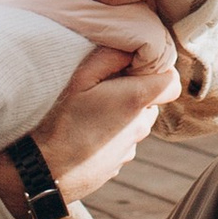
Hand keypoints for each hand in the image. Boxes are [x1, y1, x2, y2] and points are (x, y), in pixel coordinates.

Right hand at [25, 40, 170, 202]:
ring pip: (137, 121)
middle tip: (106, 88)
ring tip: (93, 112)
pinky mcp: (119, 163)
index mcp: (137, 100)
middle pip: (153, 100)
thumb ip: (109, 57)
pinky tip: (87, 133)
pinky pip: (124, 140)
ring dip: (124, 113)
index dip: (156, 71)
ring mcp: (131, 147)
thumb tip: (131, 48)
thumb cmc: (62, 120)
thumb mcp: (80, 78)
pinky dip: (113, 134)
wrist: (46, 170)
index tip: (134, 68)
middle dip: (136, 90)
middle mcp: (141, 126)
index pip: (171, 81)